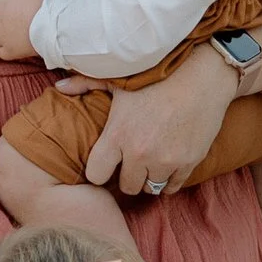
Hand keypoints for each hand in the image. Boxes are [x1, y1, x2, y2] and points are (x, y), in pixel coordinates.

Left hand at [0, 0, 43, 60]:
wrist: (50, 27)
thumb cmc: (42, 8)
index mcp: (4, 4)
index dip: (6, 7)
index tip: (16, 10)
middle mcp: (0, 20)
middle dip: (3, 22)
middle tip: (17, 24)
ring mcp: (3, 37)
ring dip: (2, 37)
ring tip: (16, 37)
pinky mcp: (9, 51)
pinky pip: (2, 52)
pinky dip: (7, 51)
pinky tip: (17, 49)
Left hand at [82, 40, 245, 197]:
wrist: (203, 73)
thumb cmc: (157, 74)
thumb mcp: (119, 79)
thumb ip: (86, 84)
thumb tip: (59, 86)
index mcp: (118, 135)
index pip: (96, 175)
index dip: (99, 170)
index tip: (106, 161)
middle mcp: (140, 153)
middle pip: (125, 186)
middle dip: (126, 175)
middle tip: (131, 160)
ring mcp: (167, 160)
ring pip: (150, 188)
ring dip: (148, 177)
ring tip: (150, 160)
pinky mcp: (189, 162)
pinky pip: (172, 187)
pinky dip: (168, 179)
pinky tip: (168, 163)